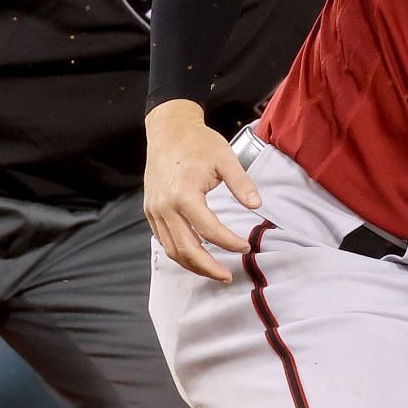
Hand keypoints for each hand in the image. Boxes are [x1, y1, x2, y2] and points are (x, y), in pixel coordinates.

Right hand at [143, 99, 261, 282]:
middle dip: (208, 267)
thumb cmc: (198, 142)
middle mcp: (165, 206)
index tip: (246, 247)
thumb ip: (242, 184)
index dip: (230, 243)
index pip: (210, 231)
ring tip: (214, 272)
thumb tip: (258, 206)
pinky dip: (179, 252)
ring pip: (172, 249)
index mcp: (184, 195)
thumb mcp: (226, 158)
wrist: (168, 130)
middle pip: (186, 249)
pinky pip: (163, 240)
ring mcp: (154, 210)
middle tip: (228, 276)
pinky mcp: (150, 211)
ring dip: (193, 265)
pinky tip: (196, 257)